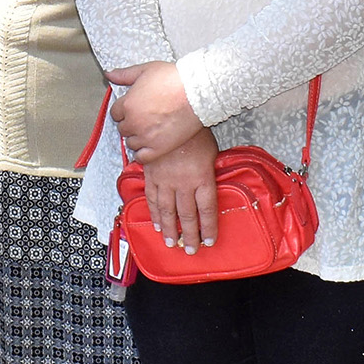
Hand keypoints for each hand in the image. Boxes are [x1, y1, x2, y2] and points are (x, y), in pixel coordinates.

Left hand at [107, 61, 204, 162]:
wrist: (197, 93)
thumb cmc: (174, 79)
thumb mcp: (146, 70)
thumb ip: (124, 74)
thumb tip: (109, 75)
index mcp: (127, 104)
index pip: (115, 113)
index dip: (124, 111)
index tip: (133, 109)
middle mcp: (133, 123)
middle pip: (123, 129)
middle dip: (131, 124)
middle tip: (144, 119)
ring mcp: (145, 137)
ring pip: (131, 143)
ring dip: (137, 138)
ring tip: (149, 131)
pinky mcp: (159, 149)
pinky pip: (142, 157)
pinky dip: (143, 153)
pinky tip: (150, 146)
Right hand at [135, 129, 221, 253]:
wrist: (171, 113)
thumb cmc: (195, 131)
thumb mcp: (212, 152)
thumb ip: (210, 172)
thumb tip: (212, 187)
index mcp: (202, 178)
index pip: (207, 209)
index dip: (208, 228)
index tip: (209, 241)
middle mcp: (184, 183)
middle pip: (187, 215)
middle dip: (188, 235)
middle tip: (189, 251)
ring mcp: (165, 180)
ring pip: (167, 210)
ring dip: (169, 229)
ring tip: (170, 242)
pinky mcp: (151, 174)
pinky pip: (152, 198)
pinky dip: (153, 212)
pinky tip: (155, 222)